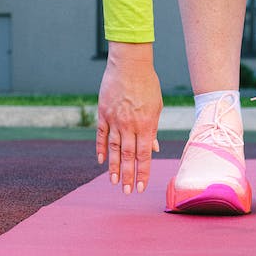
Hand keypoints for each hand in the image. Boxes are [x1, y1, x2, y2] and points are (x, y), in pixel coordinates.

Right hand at [96, 42, 162, 193]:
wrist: (130, 64)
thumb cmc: (148, 84)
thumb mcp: (156, 107)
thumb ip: (153, 130)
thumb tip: (152, 148)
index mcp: (146, 125)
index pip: (144, 155)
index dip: (143, 172)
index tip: (141, 187)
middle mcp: (129, 126)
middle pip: (127, 156)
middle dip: (128, 176)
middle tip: (127, 192)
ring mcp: (114, 120)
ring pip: (113, 149)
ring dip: (113, 167)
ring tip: (114, 182)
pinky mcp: (103, 113)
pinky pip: (100, 135)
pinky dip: (100, 148)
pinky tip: (100, 161)